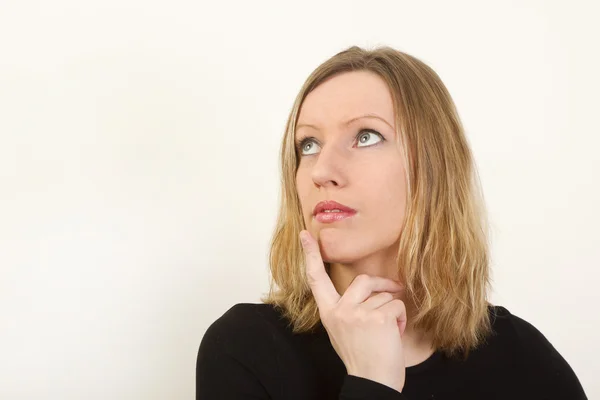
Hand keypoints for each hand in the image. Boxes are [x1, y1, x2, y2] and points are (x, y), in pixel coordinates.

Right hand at [300, 230, 407, 392]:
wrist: (373, 383)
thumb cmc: (362, 358)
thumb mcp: (343, 331)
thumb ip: (347, 309)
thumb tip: (364, 290)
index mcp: (328, 313)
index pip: (316, 279)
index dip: (310, 255)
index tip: (305, 235)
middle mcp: (340, 311)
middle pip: (363, 280)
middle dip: (381, 285)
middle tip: (393, 291)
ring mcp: (358, 313)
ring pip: (385, 296)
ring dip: (393, 312)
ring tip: (386, 333)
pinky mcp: (378, 316)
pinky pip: (397, 304)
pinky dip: (401, 318)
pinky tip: (394, 334)